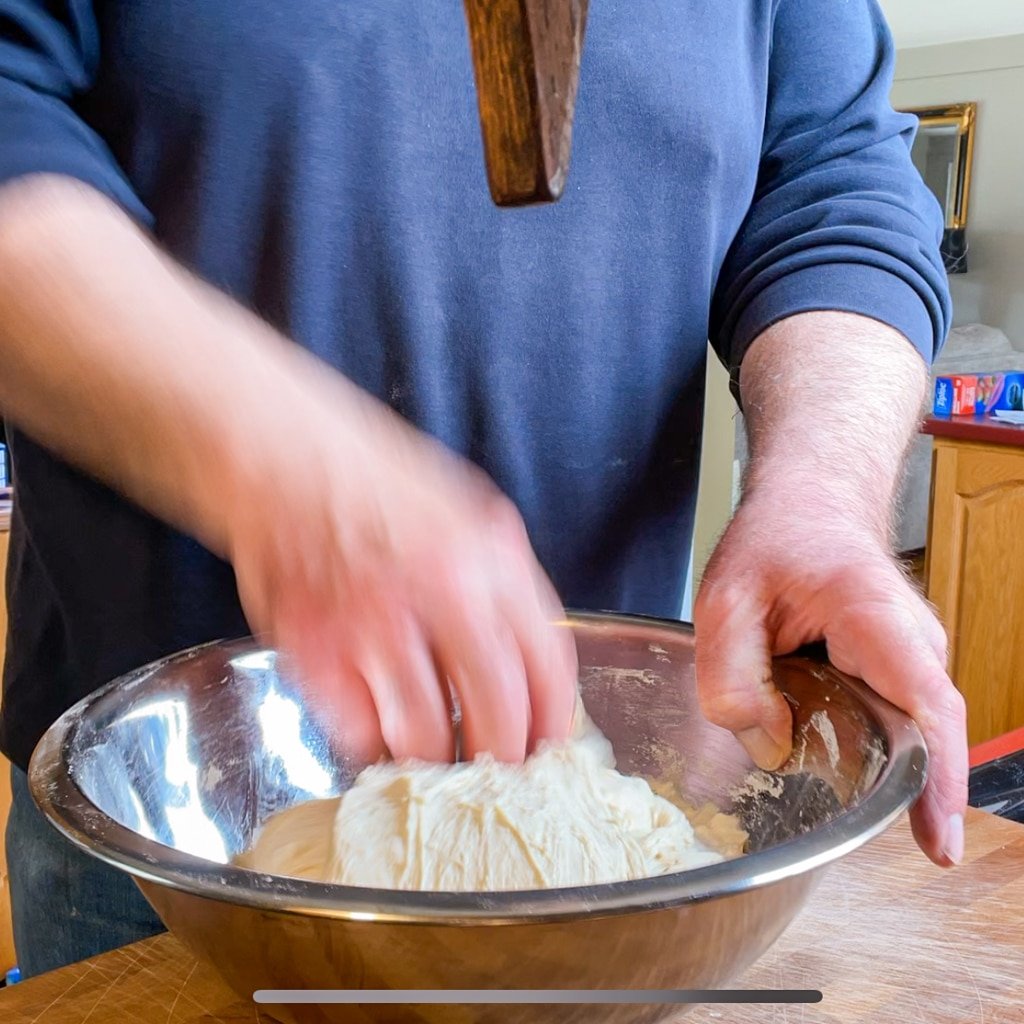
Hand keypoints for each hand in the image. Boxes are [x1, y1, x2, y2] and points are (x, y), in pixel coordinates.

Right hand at [223, 389, 577, 765]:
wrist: (282, 458)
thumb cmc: (377, 485)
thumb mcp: (470, 513)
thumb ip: (505, 586)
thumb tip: (531, 667)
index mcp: (491, 558)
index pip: (549, 667)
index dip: (554, 721)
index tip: (549, 747)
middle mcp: (440, 594)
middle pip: (496, 718)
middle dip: (502, 760)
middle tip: (496, 771)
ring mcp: (373, 626)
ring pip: (426, 739)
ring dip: (437, 762)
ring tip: (439, 759)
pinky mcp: (314, 651)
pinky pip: (359, 733)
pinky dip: (374, 745)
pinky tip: (380, 731)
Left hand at [694, 493, 968, 867]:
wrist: (809, 504)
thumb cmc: (775, 542)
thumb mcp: (724, 599)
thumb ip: (731, 677)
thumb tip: (769, 749)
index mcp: (875, 618)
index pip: (927, 707)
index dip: (937, 779)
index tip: (939, 841)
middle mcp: (913, 644)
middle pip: (914, 734)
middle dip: (874, 779)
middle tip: (826, 802)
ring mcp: (913, 659)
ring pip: (895, 732)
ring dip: (853, 752)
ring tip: (802, 733)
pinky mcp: (899, 672)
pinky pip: (883, 720)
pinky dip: (850, 735)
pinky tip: (811, 726)